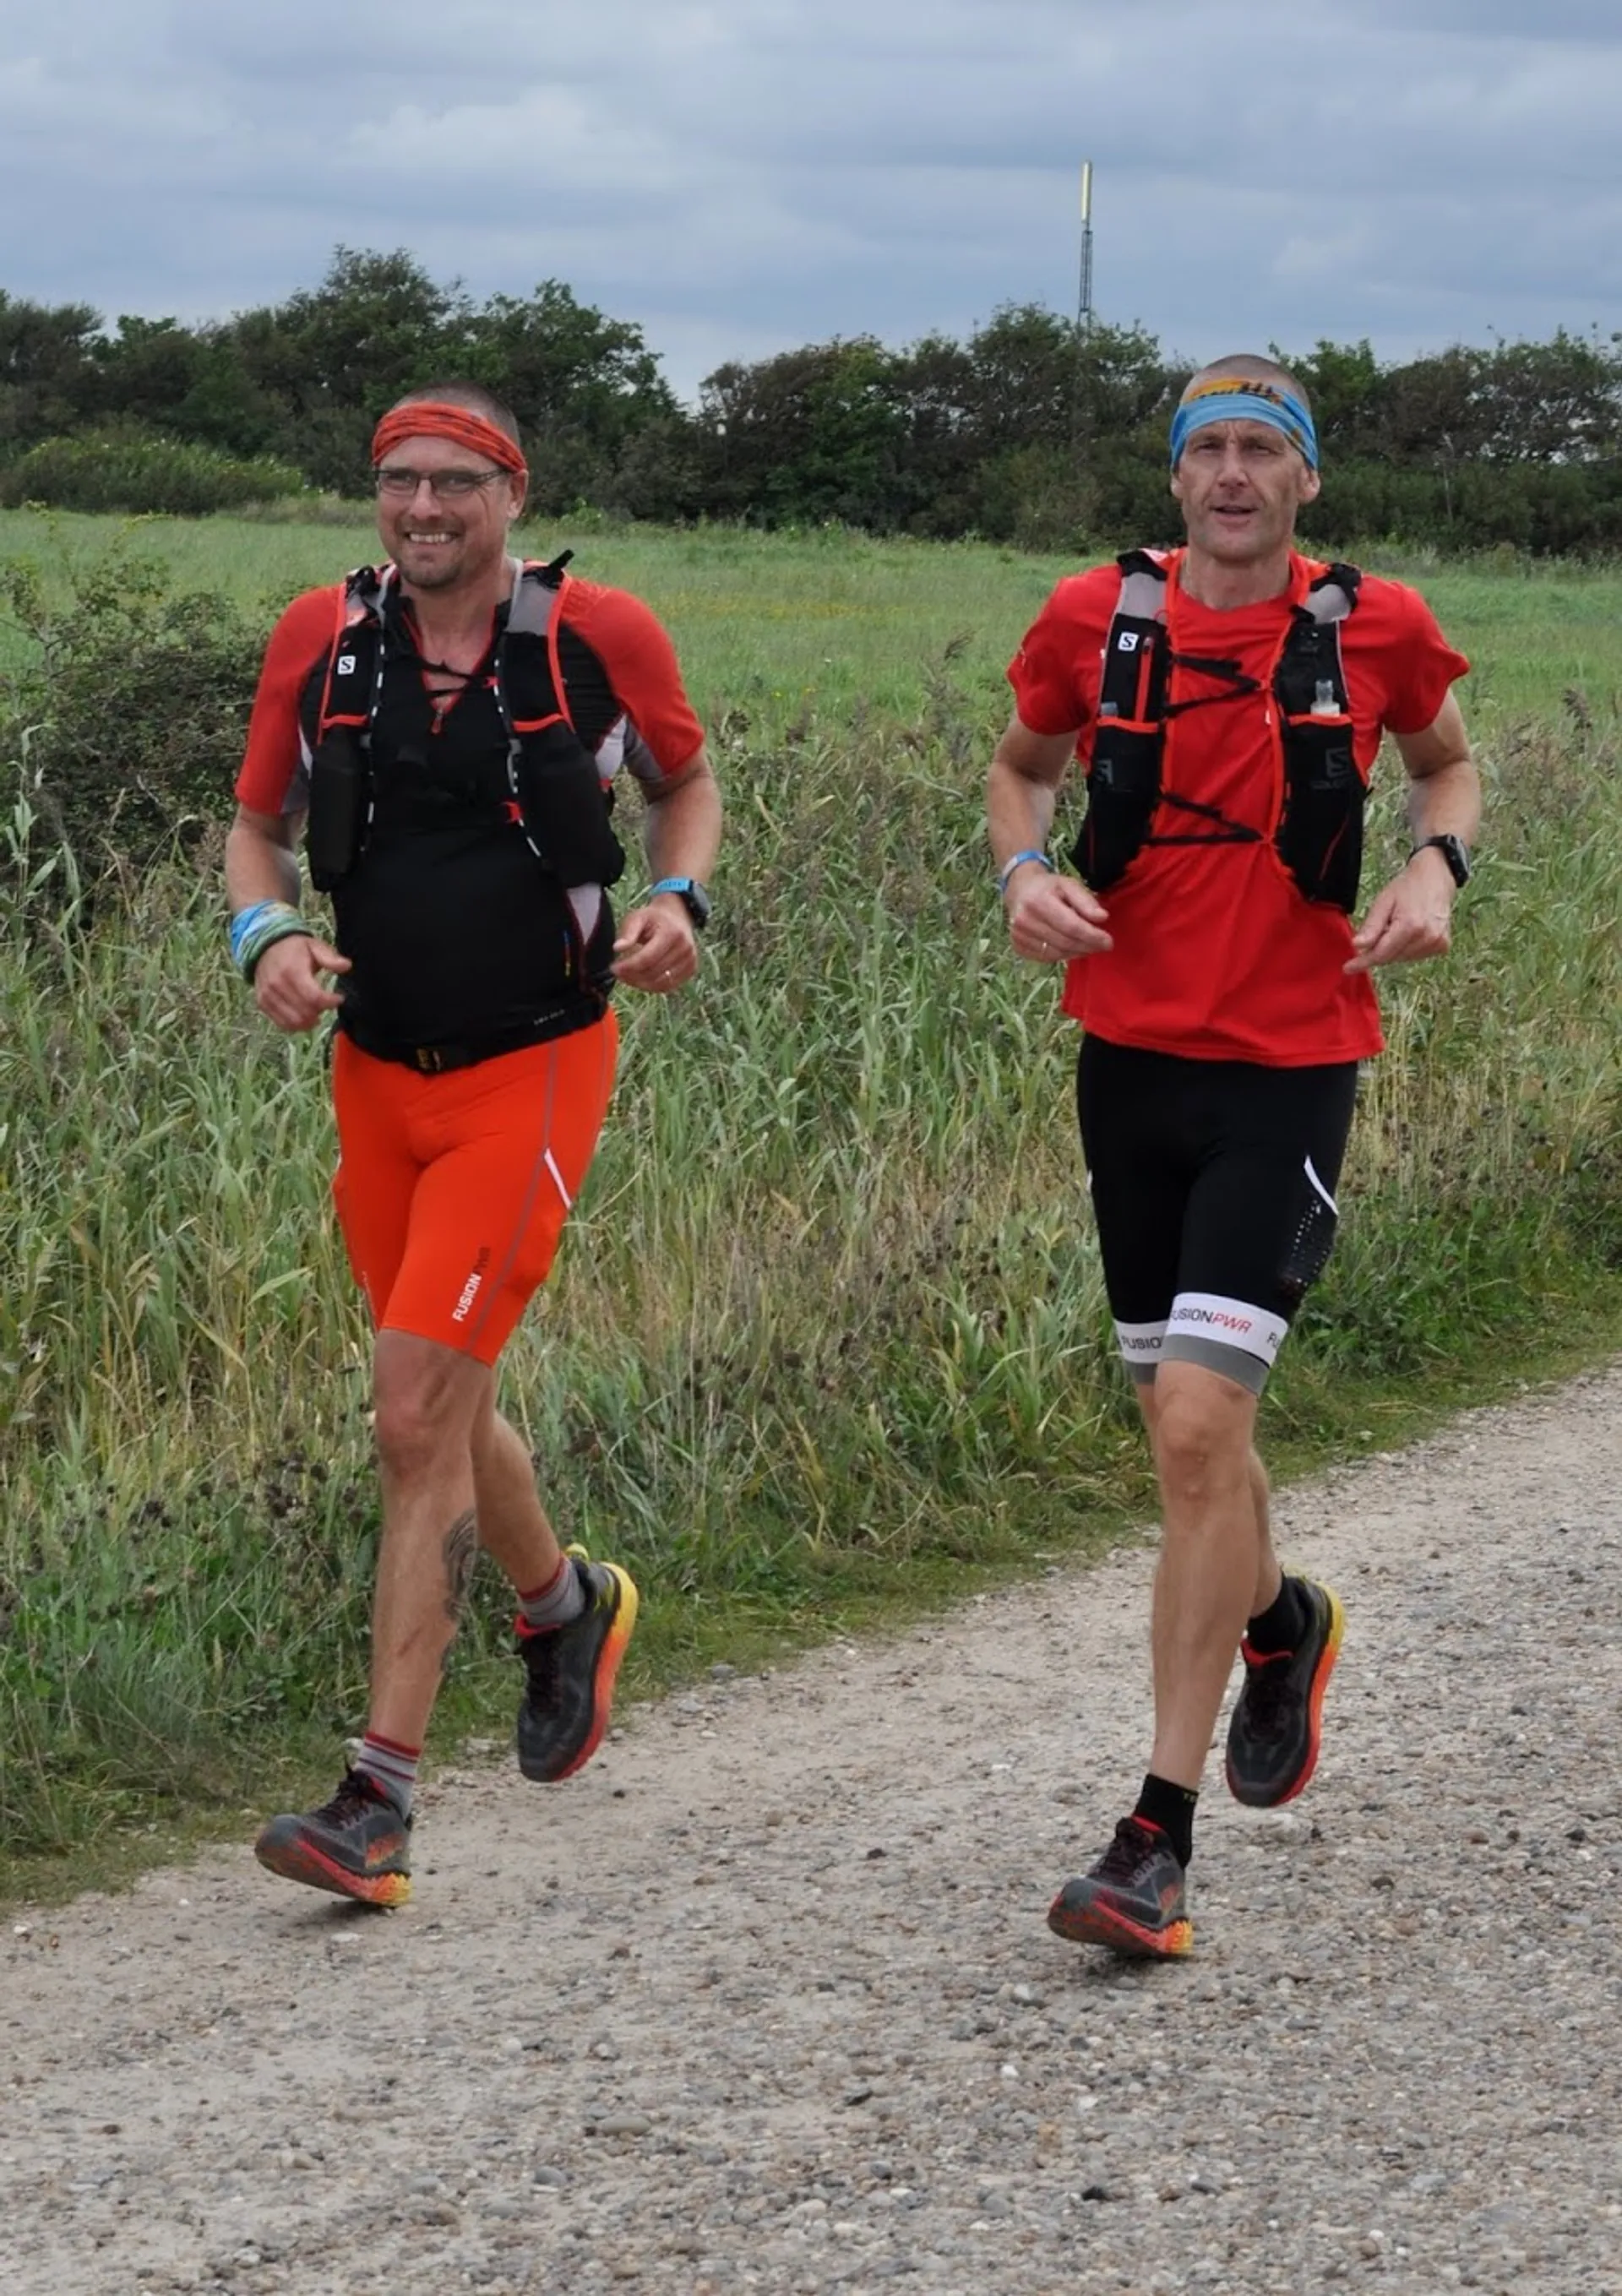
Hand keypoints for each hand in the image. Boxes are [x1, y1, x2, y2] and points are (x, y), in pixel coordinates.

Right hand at [253, 933, 350, 1029]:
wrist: (265, 948)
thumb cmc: (295, 949)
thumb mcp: (315, 946)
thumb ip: (330, 958)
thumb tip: (347, 966)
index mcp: (292, 971)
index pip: (315, 997)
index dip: (330, 1002)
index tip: (339, 998)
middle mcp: (277, 985)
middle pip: (306, 1013)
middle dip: (321, 1011)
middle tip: (326, 1003)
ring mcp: (268, 996)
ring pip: (295, 1022)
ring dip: (310, 1021)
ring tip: (317, 1011)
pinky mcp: (263, 1004)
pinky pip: (282, 1024)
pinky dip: (297, 1025)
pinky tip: (305, 1017)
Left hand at [612, 894, 698, 994]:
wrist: (677, 917)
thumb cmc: (653, 918)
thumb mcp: (637, 918)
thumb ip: (628, 933)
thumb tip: (617, 948)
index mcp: (672, 933)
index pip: (647, 958)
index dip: (629, 966)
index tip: (613, 968)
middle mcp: (685, 948)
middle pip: (654, 972)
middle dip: (632, 976)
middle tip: (618, 973)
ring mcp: (690, 960)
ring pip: (661, 983)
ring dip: (640, 984)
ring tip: (627, 977)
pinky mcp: (691, 970)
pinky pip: (669, 986)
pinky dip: (652, 986)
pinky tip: (641, 979)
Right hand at [1003, 863, 1112, 962]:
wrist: (1020, 890)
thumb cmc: (1049, 887)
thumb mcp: (1069, 884)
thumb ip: (1086, 901)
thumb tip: (1102, 918)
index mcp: (1038, 901)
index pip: (1071, 926)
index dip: (1092, 936)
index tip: (1109, 941)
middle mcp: (1025, 921)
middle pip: (1065, 942)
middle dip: (1088, 946)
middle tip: (1104, 946)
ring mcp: (1019, 936)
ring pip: (1057, 953)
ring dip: (1078, 952)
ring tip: (1090, 946)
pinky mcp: (1018, 947)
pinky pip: (1046, 958)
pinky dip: (1064, 955)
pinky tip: (1073, 948)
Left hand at [1345, 848, 1454, 973]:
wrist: (1435, 877)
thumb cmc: (1407, 887)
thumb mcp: (1383, 901)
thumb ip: (1371, 926)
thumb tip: (1357, 946)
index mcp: (1410, 925)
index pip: (1381, 953)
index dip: (1363, 961)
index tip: (1348, 968)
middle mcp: (1427, 937)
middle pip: (1391, 957)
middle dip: (1378, 951)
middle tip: (1378, 931)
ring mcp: (1437, 942)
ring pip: (1402, 958)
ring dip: (1393, 949)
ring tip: (1396, 927)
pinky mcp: (1443, 945)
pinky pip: (1416, 956)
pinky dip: (1406, 949)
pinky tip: (1408, 932)